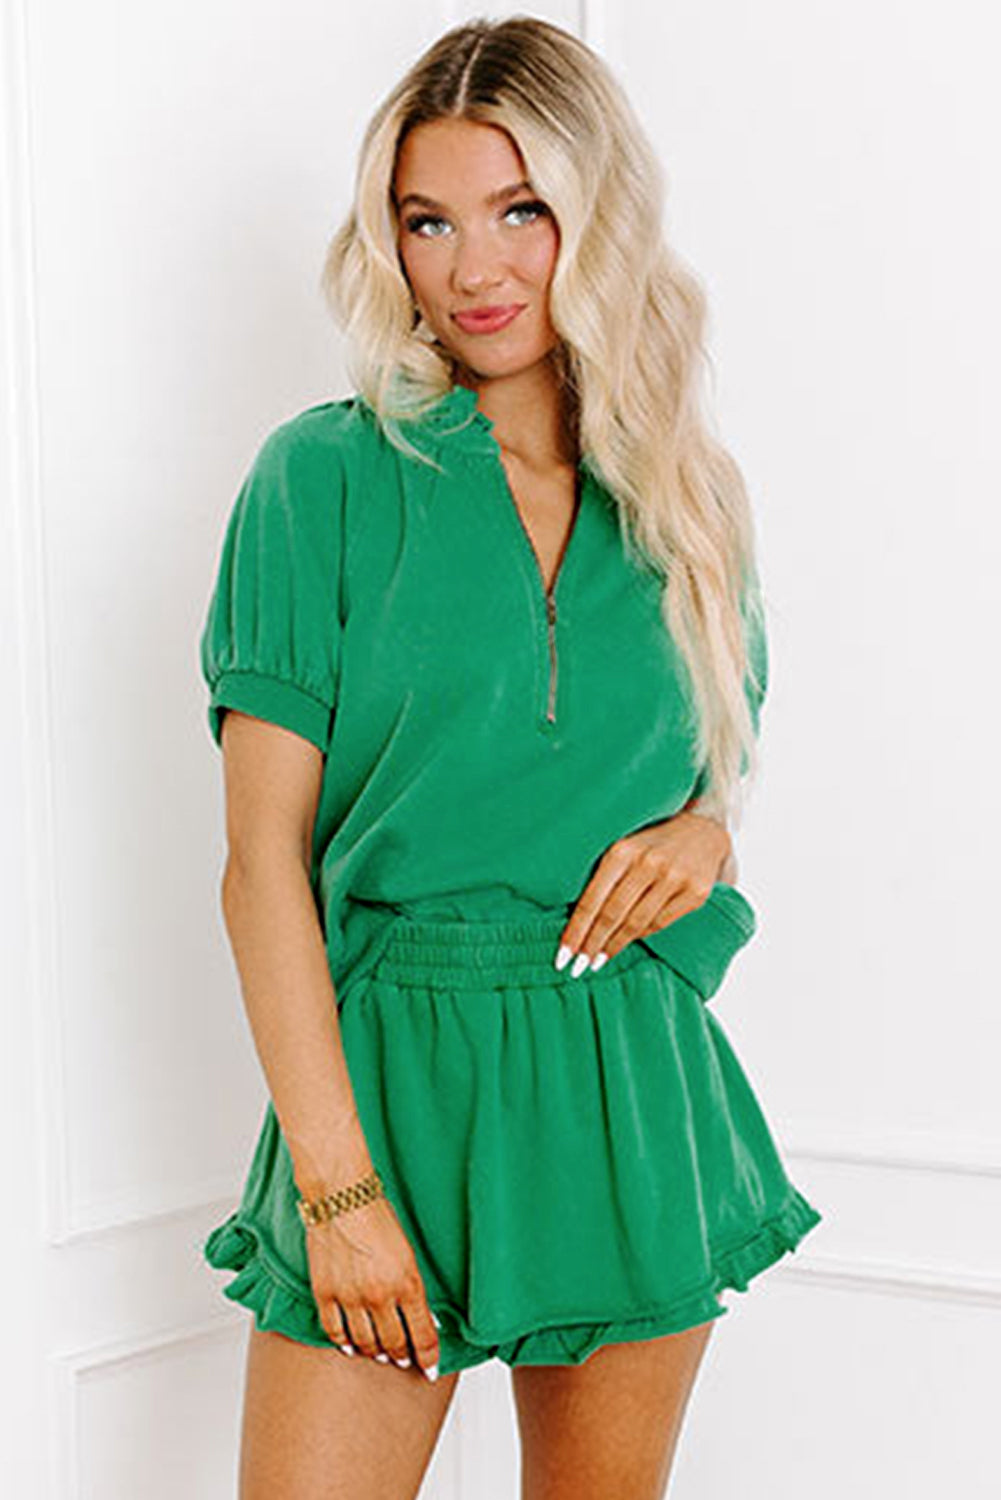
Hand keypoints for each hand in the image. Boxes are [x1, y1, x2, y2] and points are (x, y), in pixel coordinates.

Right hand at [300, 1142, 441, 1381]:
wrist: (342, 1195)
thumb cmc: (377, 1215)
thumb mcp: (407, 1251)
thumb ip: (412, 1286)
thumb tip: (421, 1316)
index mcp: (407, 1283)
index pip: (422, 1335)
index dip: (428, 1358)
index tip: (430, 1370)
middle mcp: (380, 1296)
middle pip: (393, 1344)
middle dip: (402, 1356)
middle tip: (404, 1360)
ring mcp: (350, 1298)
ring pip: (365, 1343)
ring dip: (375, 1352)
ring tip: (380, 1354)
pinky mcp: (325, 1293)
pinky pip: (335, 1331)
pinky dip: (344, 1343)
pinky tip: (350, 1346)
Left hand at [555, 810, 732, 974]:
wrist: (703, 830)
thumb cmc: (651, 843)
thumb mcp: (624, 847)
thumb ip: (604, 876)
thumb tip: (577, 920)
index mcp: (623, 850)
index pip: (593, 899)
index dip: (577, 930)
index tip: (563, 954)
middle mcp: (649, 863)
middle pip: (612, 914)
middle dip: (591, 944)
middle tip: (576, 967)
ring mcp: (675, 878)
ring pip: (636, 923)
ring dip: (613, 946)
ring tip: (597, 962)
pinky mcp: (695, 892)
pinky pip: (660, 923)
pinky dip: (640, 936)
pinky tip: (624, 944)